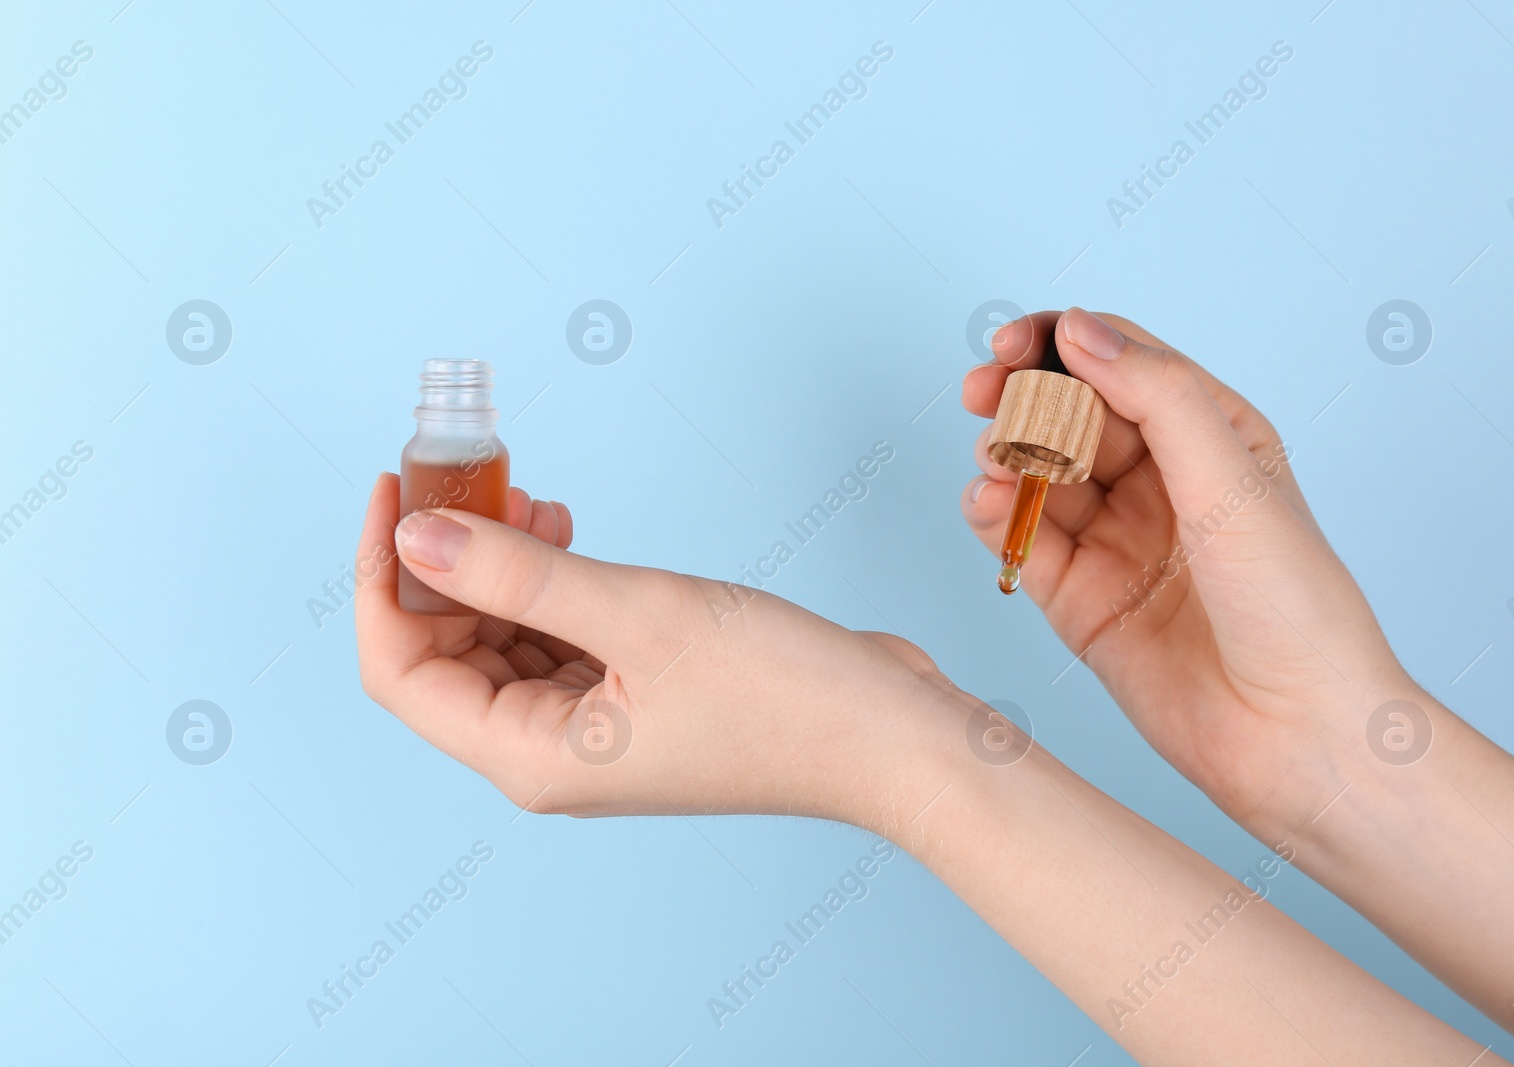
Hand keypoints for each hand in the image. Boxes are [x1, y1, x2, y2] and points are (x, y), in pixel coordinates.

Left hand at [354, 474, 957, 823]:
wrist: (890, 735)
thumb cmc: (783, 695)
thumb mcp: (636, 614)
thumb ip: (516, 574)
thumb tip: (416, 536)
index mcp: (529, 756)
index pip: (401, 669)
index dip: (382, 576)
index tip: (394, 490)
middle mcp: (549, 752)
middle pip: (447, 651)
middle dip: (445, 559)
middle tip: (466, 473)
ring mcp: (594, 728)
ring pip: (505, 638)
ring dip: (501, 563)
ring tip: (526, 493)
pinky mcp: (635, 700)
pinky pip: (560, 637)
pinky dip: (551, 581)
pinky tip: (566, 528)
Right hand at [961, 309, 1411, 832]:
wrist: (1296, 735)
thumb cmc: (1295, 606)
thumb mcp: (1231, 478)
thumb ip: (1155, 395)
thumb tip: (1076, 329)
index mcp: (1210, 437)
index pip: (1121, 364)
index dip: (1061, 343)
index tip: (1013, 343)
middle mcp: (1160, 484)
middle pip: (1069, 413)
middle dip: (1020, 396)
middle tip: (981, 393)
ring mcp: (1116, 541)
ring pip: (1038, 475)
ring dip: (1005, 456)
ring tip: (997, 462)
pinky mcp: (1080, 599)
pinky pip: (1022, 541)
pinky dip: (994, 516)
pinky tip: (986, 503)